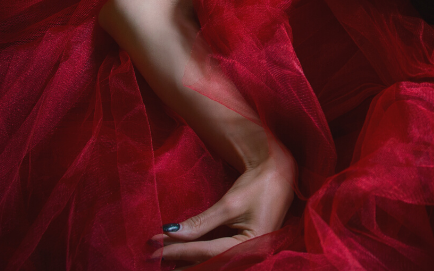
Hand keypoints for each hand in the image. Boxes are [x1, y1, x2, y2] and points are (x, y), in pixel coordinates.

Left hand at [151, 140, 295, 263]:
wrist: (282, 171)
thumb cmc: (260, 184)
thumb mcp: (229, 204)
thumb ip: (201, 223)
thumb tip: (170, 233)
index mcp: (252, 246)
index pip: (207, 252)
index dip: (178, 251)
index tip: (154, 247)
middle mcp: (252, 254)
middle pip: (210, 262)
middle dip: (180, 260)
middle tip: (152, 257)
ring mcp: (250, 251)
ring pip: (213, 260)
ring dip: (188, 260)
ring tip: (163, 259)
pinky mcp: (246, 245)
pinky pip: (219, 254)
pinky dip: (200, 254)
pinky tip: (182, 257)